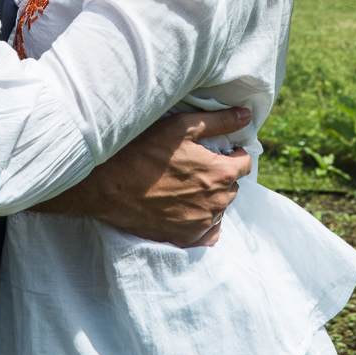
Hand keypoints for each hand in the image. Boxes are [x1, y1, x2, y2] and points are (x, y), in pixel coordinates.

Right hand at [38, 107, 252, 246]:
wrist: (109, 184)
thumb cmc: (144, 149)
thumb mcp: (183, 126)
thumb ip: (220, 121)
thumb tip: (246, 115)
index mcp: (220, 173)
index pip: (244, 163)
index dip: (232, 152)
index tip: (216, 149)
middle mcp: (216, 203)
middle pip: (231, 186)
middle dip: (219, 174)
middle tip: (195, 164)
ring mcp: (200, 224)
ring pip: (219, 208)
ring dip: (210, 196)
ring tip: (185, 183)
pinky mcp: (184, 239)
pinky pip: (207, 232)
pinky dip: (202, 220)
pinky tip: (186, 207)